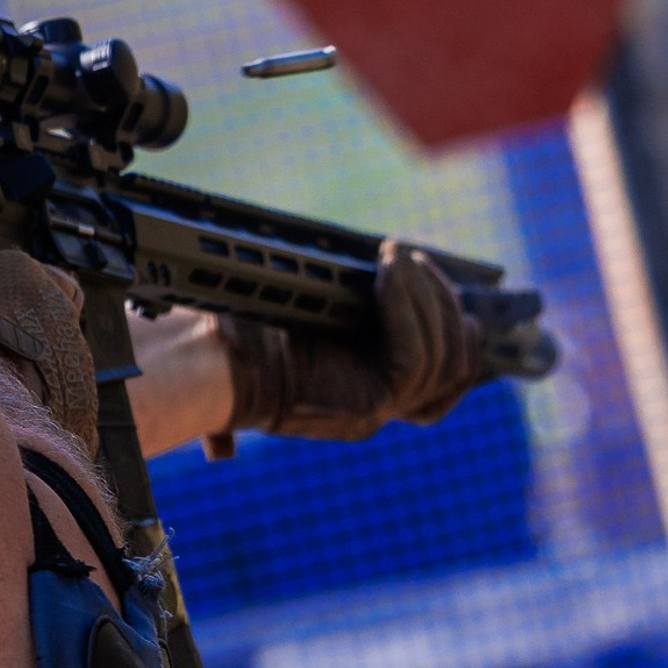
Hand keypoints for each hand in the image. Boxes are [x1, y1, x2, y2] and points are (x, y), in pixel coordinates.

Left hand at [216, 241, 483, 445]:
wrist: (208, 361)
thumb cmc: (240, 332)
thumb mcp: (308, 311)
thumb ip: (349, 302)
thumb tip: (399, 262)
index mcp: (366, 392)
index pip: (451, 375)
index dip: (459, 329)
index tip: (442, 280)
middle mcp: (379, 407)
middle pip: (457, 365)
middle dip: (445, 303)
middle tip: (412, 259)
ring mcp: (376, 410)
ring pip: (444, 359)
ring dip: (428, 297)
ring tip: (400, 257)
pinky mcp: (367, 405)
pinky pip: (412, 356)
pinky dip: (407, 307)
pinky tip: (389, 271)